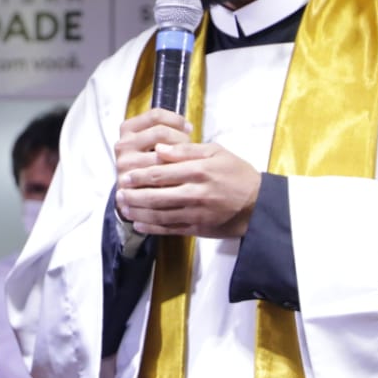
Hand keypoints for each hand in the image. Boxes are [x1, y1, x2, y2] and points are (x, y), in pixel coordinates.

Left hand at [114, 109, 260, 238]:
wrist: (258, 203)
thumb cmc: (236, 173)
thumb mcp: (216, 152)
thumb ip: (186, 151)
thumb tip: (160, 148)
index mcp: (199, 170)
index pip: (162, 173)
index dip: (140, 175)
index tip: (126, 175)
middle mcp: (196, 192)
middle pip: (157, 195)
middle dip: (134, 194)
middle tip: (119, 192)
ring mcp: (196, 212)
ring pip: (161, 214)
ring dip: (139, 211)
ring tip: (124, 207)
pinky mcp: (198, 227)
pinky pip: (170, 229)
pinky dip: (152, 228)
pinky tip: (139, 224)